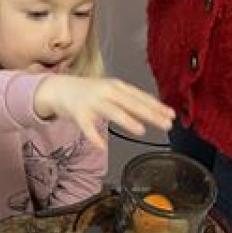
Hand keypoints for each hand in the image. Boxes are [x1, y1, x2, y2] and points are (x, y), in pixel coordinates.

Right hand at [34, 75, 174, 149]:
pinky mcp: (78, 114)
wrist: (59, 88)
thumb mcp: (112, 92)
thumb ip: (130, 101)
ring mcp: (92, 102)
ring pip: (112, 112)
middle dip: (150, 114)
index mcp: (117, 86)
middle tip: (166, 124)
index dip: (157, 106)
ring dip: (126, 120)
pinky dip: (94, 137)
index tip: (172, 115)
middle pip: (131, 103)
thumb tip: (155, 110)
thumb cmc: (90, 92)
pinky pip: (87, 127)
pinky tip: (102, 146)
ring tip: (140, 130)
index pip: (141, 97)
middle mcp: (106, 92)